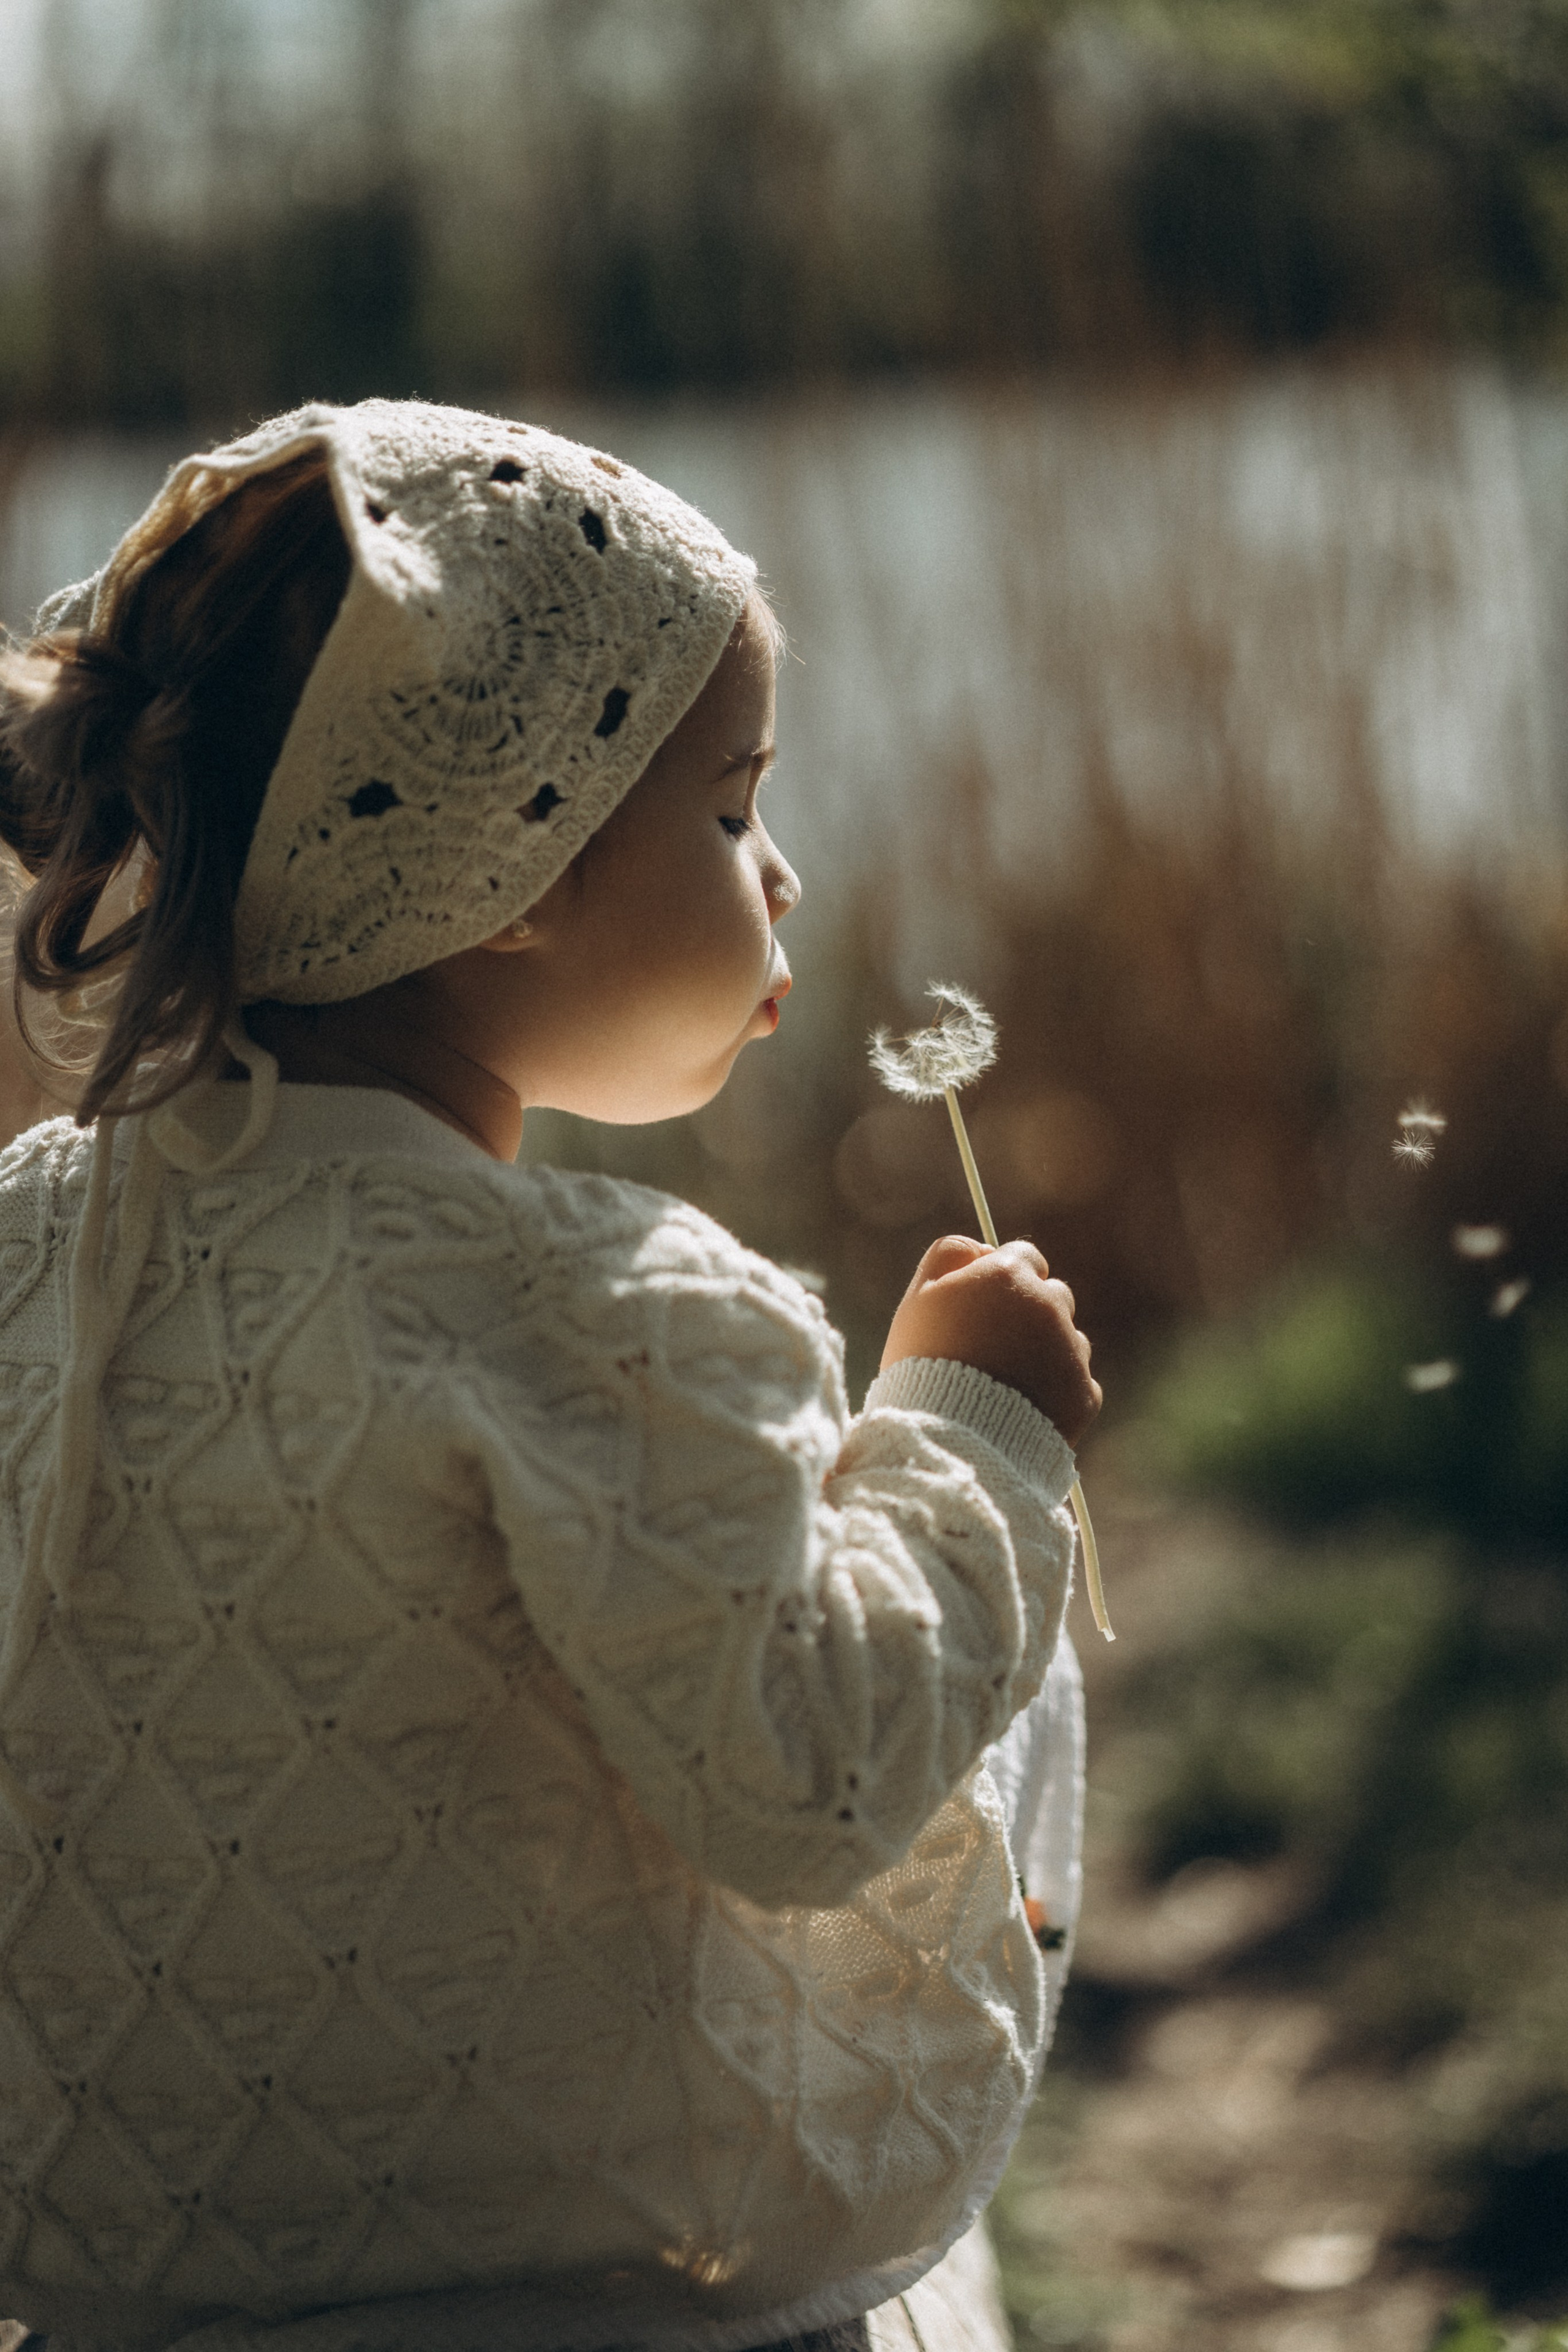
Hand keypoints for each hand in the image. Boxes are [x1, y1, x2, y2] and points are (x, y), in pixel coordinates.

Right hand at [881, 1235, 1101, 1447]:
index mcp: (1009, 1275)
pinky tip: (1023, 1409)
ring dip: (1046, 1353)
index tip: (986, 1303)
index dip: (1003, 1278)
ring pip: (1068, 1340)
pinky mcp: (1084, 1394)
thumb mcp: (920, 1299)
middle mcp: (1049, 1305)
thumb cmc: (926, 1366)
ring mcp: (1072, 1351)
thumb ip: (947, 1256)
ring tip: (1005, 1385)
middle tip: (993, 1347)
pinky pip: (1077, 1384)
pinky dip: (1056, 1393)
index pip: (1024, 1257)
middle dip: (1029, 1314)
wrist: (952, 1439)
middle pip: (1052, 1296)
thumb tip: (979, 1246)